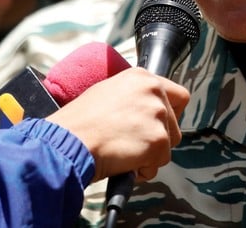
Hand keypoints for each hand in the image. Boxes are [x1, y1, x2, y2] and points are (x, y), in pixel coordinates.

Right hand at [46, 67, 188, 181]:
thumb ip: (133, 97)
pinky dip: (144, 169)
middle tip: (133, 143)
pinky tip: (124, 162)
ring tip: (124, 152)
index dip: (169, 113)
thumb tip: (144, 111)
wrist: (68, 142)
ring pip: (169, 142)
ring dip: (151, 153)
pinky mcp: (158, 139)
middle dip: (158, 136)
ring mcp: (158, 115)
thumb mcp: (107, 93)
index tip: (155, 124)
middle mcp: (154, 91)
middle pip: (175, 122)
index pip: (177, 96)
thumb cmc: (79, 123)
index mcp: (142, 77)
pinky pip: (159, 162)